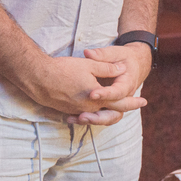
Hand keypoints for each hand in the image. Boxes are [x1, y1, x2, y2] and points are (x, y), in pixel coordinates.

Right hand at [21, 52, 147, 120]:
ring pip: (98, 115)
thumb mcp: (89, 65)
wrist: (36, 78)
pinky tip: (94, 110)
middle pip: (112, 113)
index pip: (121, 103)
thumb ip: (107, 68)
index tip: (144, 101)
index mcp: (97, 99)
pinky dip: (93, 113)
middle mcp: (89, 109)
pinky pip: (84, 114)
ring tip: (118, 108)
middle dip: (126, 108)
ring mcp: (77, 111)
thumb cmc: (63, 70)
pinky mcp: (67, 110)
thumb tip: (122, 67)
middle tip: (138, 104)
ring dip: (109, 112)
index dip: (133, 101)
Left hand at [66, 43, 153, 125]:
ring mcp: (117, 104)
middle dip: (99, 116)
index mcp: (127, 84)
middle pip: (115, 112)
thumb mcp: (116, 53)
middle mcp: (124, 98)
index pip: (118, 92)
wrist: (135, 65)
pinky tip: (72, 118)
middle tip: (83, 116)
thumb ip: (102, 54)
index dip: (105, 94)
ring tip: (78, 118)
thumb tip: (88, 53)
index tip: (91, 94)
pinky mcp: (109, 106)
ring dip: (93, 120)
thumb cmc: (124, 58)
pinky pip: (101, 117)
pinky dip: (88, 119)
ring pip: (108, 118)